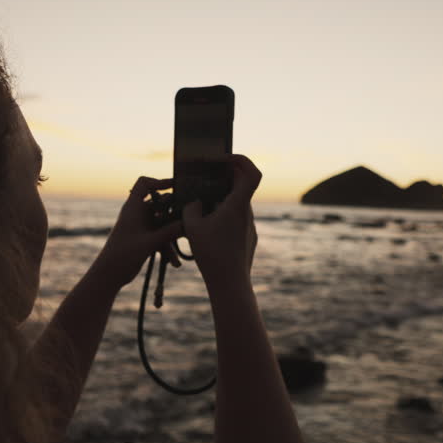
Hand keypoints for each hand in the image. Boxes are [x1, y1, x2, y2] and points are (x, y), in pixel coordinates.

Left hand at [91, 176, 184, 288]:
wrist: (109, 274)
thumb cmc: (122, 255)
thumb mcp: (150, 242)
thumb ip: (170, 231)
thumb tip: (189, 222)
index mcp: (133, 207)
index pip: (144, 184)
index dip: (159, 182)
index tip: (175, 186)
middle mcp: (138, 214)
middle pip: (161, 204)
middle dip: (175, 214)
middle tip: (189, 220)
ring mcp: (142, 226)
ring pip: (164, 224)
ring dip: (172, 236)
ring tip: (181, 249)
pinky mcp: (145, 238)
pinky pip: (162, 237)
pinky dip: (168, 248)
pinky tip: (174, 263)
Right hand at [182, 155, 260, 288]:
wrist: (230, 284)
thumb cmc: (212, 255)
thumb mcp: (192, 227)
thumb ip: (192, 208)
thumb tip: (196, 201)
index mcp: (237, 205)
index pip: (250, 172)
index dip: (240, 159)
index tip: (222, 159)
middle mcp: (247, 213)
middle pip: (241, 185)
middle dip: (224, 177)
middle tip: (205, 176)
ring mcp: (249, 226)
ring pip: (238, 203)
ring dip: (222, 198)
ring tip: (202, 204)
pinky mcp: (248, 238)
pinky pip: (237, 219)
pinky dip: (224, 214)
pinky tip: (209, 226)